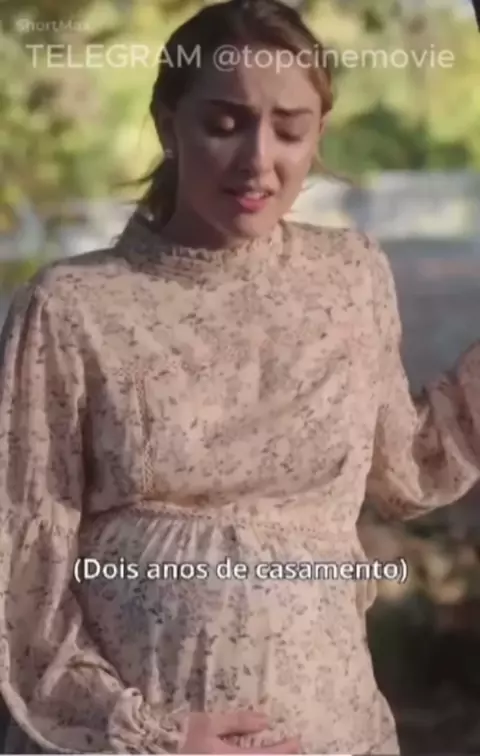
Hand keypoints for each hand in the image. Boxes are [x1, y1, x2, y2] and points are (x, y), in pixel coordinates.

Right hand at [181, 710, 300, 753]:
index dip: (285, 749)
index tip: (296, 740)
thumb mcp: (207, 724)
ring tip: (277, 752)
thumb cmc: (181, 739)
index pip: (267, 755)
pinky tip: (257, 754)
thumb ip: (238, 722)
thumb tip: (265, 720)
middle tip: (293, 749)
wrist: (159, 753)